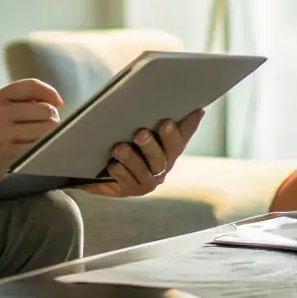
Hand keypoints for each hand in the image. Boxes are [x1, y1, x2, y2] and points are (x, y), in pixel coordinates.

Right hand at [0, 79, 62, 196]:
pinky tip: (38, 149)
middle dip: (52, 117)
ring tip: (44, 138)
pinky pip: (36, 146)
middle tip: (51, 124)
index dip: (48, 92)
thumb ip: (13, 104)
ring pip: (43, 129)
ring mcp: (2, 134)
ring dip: (50, 134)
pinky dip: (43, 147)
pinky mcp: (7, 154)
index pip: (29, 86)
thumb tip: (47, 101)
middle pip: (42, 109)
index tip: (58, 101)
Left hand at [81, 109, 204, 198]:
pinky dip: (118, 171)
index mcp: (170, 149)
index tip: (175, 119)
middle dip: (151, 145)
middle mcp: (162, 166)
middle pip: (162, 157)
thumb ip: (157, 118)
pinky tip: (111, 165)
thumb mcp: (140, 127)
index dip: (184, 128)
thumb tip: (194, 107)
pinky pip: (126, 181)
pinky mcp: (129, 190)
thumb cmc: (126, 140)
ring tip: (118, 149)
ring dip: (131, 159)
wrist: (101, 168)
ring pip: (143, 171)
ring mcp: (147, 181)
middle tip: (140, 134)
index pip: (181, 137)